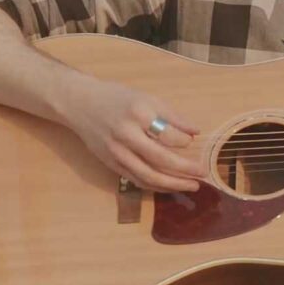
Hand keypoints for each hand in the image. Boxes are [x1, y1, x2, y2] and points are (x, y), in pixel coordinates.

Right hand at [59, 78, 206, 192]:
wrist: (80, 104)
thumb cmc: (117, 99)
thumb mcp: (146, 98)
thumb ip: (172, 116)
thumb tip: (196, 132)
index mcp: (138, 114)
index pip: (167, 135)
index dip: (184, 141)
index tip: (194, 142)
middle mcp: (126, 135)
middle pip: (160, 160)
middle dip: (185, 170)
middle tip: (203, 174)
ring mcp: (117, 152)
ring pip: (148, 176)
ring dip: (173, 184)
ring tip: (192, 185)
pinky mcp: (111, 164)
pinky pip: (137, 180)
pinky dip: (156, 186)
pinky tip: (170, 186)